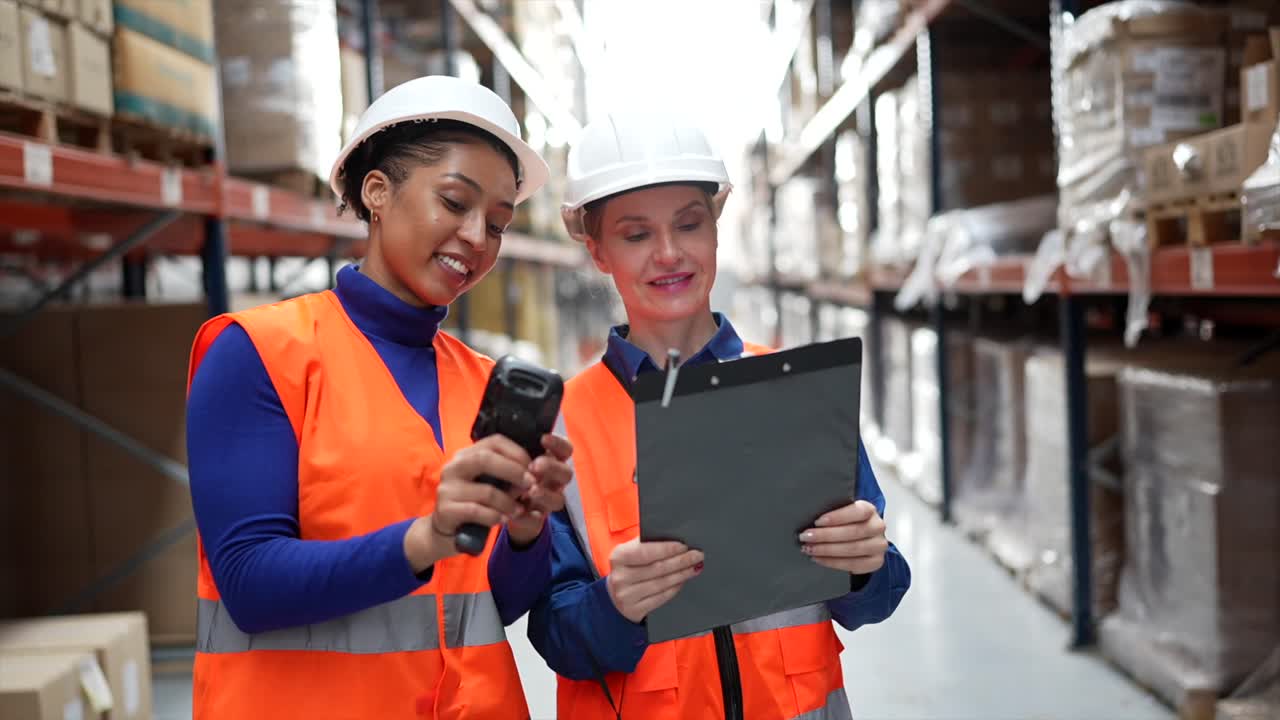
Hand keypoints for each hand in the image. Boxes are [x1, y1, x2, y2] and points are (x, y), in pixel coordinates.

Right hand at [404, 435, 533, 570]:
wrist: (449, 530)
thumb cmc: (476, 502)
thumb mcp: (490, 483)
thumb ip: (507, 474)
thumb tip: (537, 469)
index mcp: (467, 454)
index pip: (494, 442)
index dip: (517, 452)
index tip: (534, 467)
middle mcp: (453, 466)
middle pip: (485, 459)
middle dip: (514, 471)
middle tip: (531, 485)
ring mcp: (447, 488)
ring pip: (485, 491)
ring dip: (508, 502)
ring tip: (520, 510)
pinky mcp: (445, 510)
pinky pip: (476, 511)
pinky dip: (495, 516)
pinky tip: (504, 520)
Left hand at [507, 434, 573, 545]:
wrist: (504, 505)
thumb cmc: (513, 473)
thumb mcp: (516, 458)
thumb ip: (519, 447)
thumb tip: (513, 429)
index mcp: (553, 461)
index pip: (566, 449)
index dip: (558, 444)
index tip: (543, 438)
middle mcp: (555, 480)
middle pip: (566, 473)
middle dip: (552, 468)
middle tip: (535, 466)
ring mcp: (549, 500)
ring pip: (559, 500)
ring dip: (546, 494)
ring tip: (531, 492)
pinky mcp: (537, 519)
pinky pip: (538, 519)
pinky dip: (529, 516)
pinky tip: (519, 512)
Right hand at [606, 539, 703, 622]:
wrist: (613, 597)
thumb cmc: (628, 569)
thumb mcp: (630, 554)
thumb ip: (646, 545)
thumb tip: (674, 539)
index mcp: (618, 557)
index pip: (645, 551)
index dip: (666, 549)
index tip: (684, 545)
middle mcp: (620, 577)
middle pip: (657, 568)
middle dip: (681, 561)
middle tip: (697, 555)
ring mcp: (627, 596)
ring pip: (661, 583)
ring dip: (682, 574)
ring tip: (695, 567)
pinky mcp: (635, 610)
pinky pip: (661, 597)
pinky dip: (675, 588)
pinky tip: (683, 581)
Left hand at [798, 500, 887, 574]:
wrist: (862, 538)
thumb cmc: (847, 522)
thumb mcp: (842, 512)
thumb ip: (831, 511)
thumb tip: (808, 515)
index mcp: (869, 510)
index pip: (857, 511)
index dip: (837, 517)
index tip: (817, 522)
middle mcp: (877, 527)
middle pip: (853, 532)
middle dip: (826, 536)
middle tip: (806, 537)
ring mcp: (878, 546)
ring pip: (853, 549)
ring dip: (827, 550)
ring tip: (809, 549)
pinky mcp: (876, 561)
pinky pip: (854, 565)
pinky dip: (834, 563)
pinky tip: (819, 559)